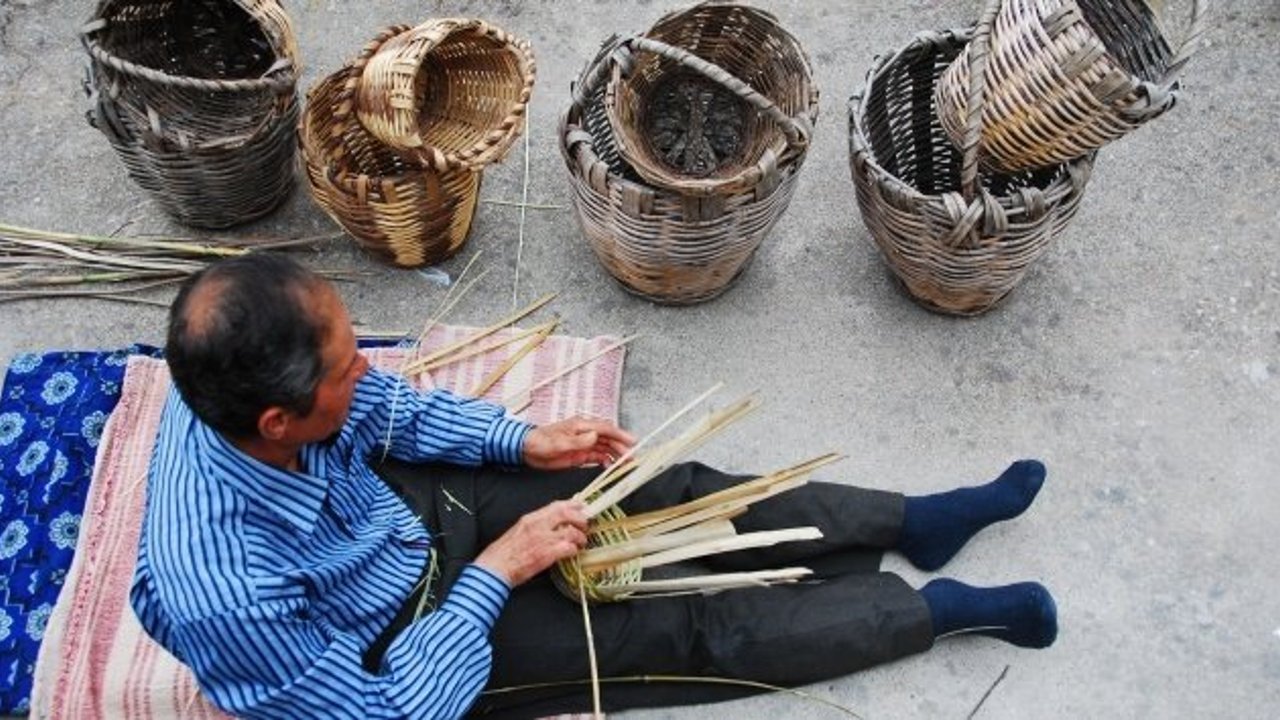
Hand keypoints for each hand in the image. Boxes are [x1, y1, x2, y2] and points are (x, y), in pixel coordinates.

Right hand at [473, 500, 588, 585]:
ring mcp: (544, 539)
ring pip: (572, 531)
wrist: (495, 568)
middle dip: (580, 518)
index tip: (580, 505)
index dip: (572, 504)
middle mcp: (538, 525)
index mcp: (530, 518)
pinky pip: (569, 548)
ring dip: (580, 537)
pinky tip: (573, 553)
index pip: (556, 505)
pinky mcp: (547, 554)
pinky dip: (574, 550)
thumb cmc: (503, 553)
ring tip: (581, 542)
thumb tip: (550, 524)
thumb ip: (534, 525)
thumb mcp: (518, 531)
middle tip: (585, 525)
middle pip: (567, 514)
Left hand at [523, 417, 634, 469]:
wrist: (527, 449)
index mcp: (581, 425)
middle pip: (608, 439)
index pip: (605, 428)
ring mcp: (583, 444)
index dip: (620, 434)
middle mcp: (585, 433)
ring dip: (616, 455)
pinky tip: (610, 467)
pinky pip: (597, 456)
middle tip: (632, 458)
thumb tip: (594, 436)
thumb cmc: (540, 441)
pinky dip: (605, 461)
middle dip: (621, 447)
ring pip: (605, 448)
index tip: (632, 442)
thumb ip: (577, 441)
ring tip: (626, 464)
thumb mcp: (558, 442)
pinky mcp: (580, 454)